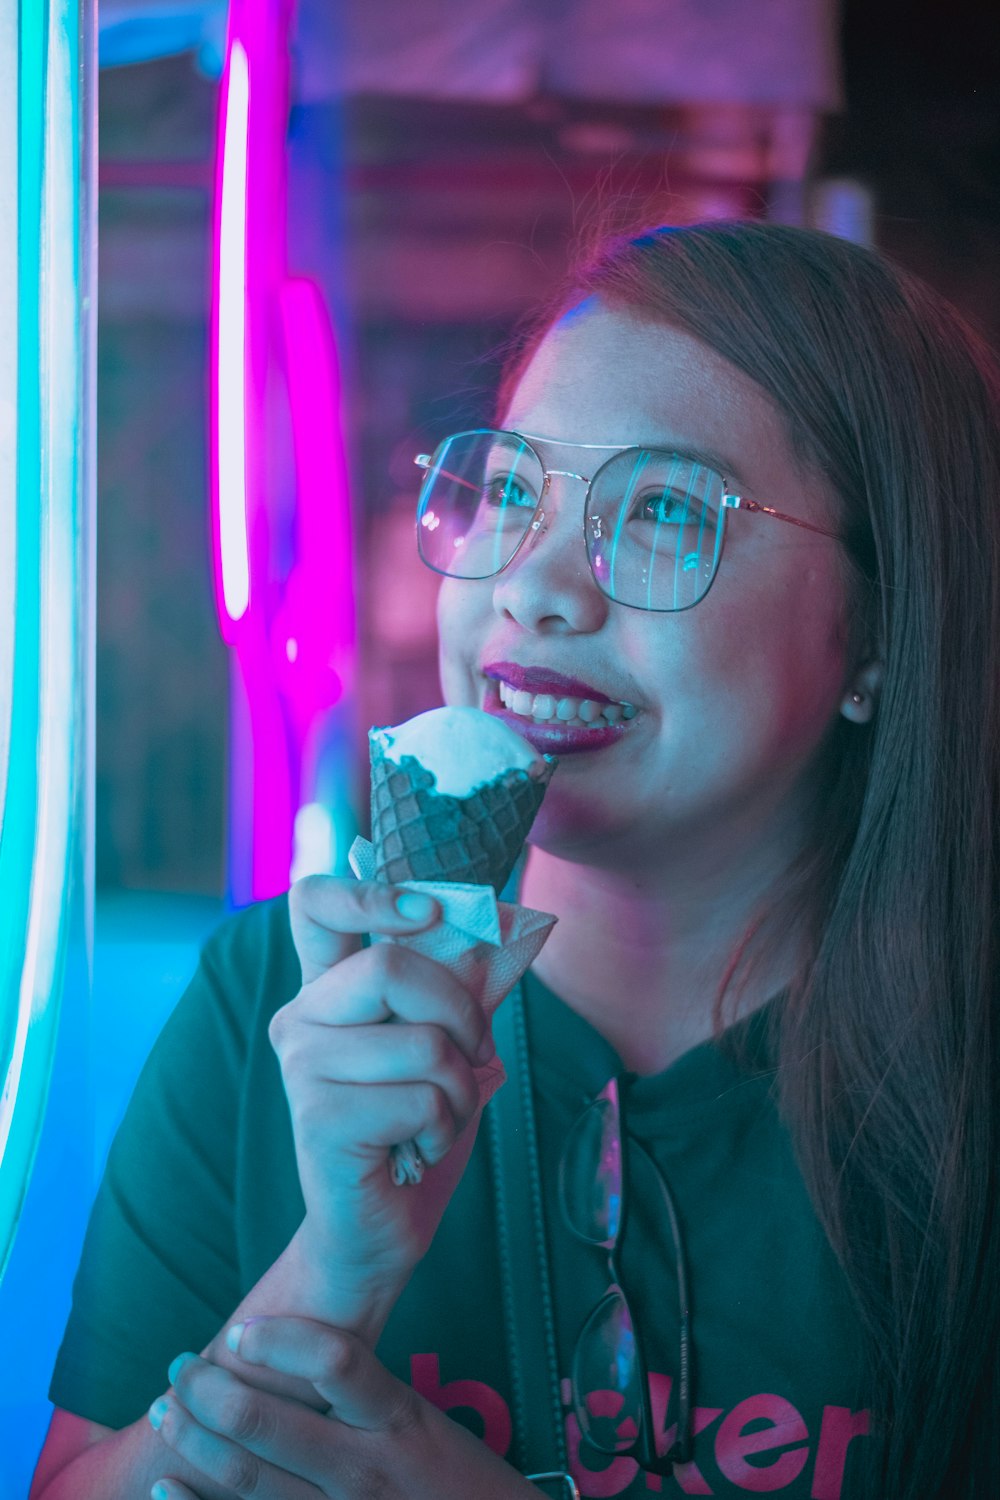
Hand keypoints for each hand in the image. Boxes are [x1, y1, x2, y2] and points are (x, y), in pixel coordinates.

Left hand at [148, 1316, 534, 1499]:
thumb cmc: (449, 1476)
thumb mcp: (416, 1419)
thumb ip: (360, 1391)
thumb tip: (289, 1349)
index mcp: (395, 1418)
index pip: (335, 1362)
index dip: (278, 1340)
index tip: (241, 1333)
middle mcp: (365, 1469)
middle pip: (267, 1422)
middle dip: (206, 1389)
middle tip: (180, 1367)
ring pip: (246, 1478)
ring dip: (192, 1439)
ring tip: (166, 1410)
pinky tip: (168, 1485)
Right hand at [273, 876, 495, 1313]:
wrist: (380, 1230)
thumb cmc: (414, 1130)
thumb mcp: (443, 1046)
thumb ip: (456, 988)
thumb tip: (505, 929)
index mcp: (326, 990)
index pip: (315, 904)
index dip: (371, 891)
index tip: (428, 911)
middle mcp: (300, 1018)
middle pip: (391, 967)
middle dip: (459, 1015)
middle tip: (469, 1055)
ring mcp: (302, 1067)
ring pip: (423, 1042)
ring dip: (460, 1088)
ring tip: (436, 1119)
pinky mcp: (319, 1117)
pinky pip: (424, 1099)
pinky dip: (445, 1129)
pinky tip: (416, 1150)